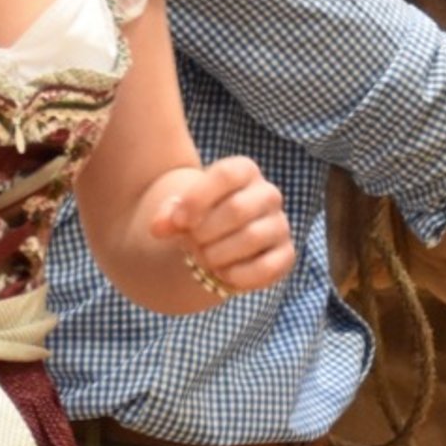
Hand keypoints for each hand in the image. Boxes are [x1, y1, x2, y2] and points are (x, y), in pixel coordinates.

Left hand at [152, 156, 294, 293]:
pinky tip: (222, 274)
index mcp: (244, 170)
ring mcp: (280, 224)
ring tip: (203, 259)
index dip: (198, 198)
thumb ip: (168, 215)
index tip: (178, 222)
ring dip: (218, 254)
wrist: (217, 240)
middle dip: (206, 232)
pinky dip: (239, 275)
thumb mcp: (180, 210)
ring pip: (251, 237)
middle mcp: (268, 193)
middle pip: (238, 209)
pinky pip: (267, 267)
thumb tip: (159, 227)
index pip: (226, 175)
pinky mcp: (286, 254)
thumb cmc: (199, 217)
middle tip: (190, 245)